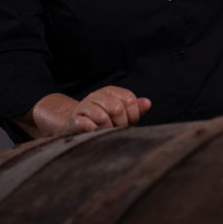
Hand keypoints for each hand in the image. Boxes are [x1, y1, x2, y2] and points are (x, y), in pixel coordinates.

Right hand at [34, 86, 151, 135]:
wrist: (77, 123)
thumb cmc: (104, 119)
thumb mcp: (122, 113)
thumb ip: (136, 109)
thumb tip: (148, 103)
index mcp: (110, 91)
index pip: (129, 100)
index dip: (133, 115)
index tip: (128, 122)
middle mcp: (97, 96)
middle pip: (117, 108)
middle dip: (121, 123)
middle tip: (117, 129)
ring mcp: (84, 106)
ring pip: (102, 117)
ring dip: (107, 129)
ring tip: (105, 132)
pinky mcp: (75, 119)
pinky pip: (84, 123)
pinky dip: (91, 128)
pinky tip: (93, 131)